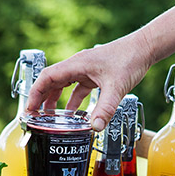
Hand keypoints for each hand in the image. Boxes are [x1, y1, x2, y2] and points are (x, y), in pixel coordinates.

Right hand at [26, 39, 156, 131]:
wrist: (145, 48)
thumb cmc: (129, 59)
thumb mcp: (116, 87)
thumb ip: (105, 108)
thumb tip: (95, 128)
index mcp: (75, 65)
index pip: (46, 78)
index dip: (35, 94)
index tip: (30, 109)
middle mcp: (76, 65)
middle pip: (50, 82)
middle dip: (41, 99)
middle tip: (35, 116)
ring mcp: (85, 69)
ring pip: (62, 84)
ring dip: (55, 99)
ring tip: (50, 117)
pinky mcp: (94, 73)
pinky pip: (77, 87)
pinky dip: (72, 99)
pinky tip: (75, 113)